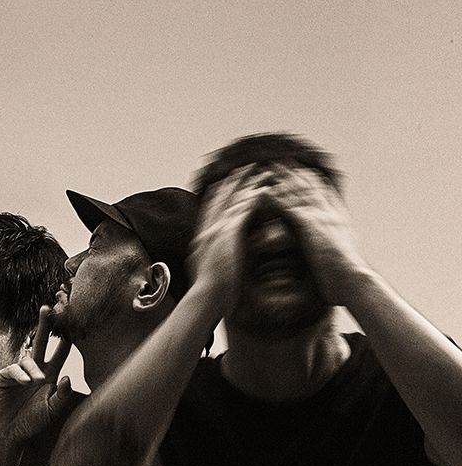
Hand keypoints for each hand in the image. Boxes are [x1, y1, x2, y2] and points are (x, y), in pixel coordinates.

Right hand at [0, 306, 72, 457]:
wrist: (9, 433)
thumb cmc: (33, 422)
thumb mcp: (51, 411)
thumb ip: (62, 396)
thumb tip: (68, 378)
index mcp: (51, 375)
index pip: (61, 352)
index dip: (66, 339)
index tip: (73, 322)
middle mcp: (36, 370)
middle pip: (42, 342)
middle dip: (44, 325)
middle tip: (48, 308)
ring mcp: (19, 372)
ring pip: (28, 359)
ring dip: (34, 369)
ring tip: (38, 381)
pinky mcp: (5, 377)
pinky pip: (13, 369)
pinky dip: (20, 374)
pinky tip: (24, 382)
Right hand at [188, 166, 266, 313]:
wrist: (205, 298)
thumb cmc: (209, 292)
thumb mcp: (207, 270)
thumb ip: (212, 258)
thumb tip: (217, 258)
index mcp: (201, 238)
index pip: (210, 209)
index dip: (220, 193)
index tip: (227, 182)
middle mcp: (206, 230)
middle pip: (220, 198)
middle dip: (233, 181)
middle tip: (244, 167)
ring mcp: (215, 230)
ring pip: (233, 200)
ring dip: (247, 184)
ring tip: (261, 171)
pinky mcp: (227, 234)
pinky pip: (242, 209)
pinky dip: (253, 197)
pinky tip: (265, 188)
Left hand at [266, 164, 369, 303]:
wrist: (352, 281)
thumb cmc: (346, 276)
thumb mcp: (341, 253)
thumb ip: (332, 242)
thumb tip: (328, 242)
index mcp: (338, 220)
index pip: (324, 194)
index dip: (312, 181)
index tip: (302, 169)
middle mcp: (331, 214)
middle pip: (311, 187)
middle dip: (296, 172)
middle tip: (282, 160)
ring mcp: (322, 218)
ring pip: (300, 192)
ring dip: (284, 178)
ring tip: (268, 166)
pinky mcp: (311, 226)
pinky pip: (290, 207)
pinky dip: (277, 198)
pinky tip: (264, 191)